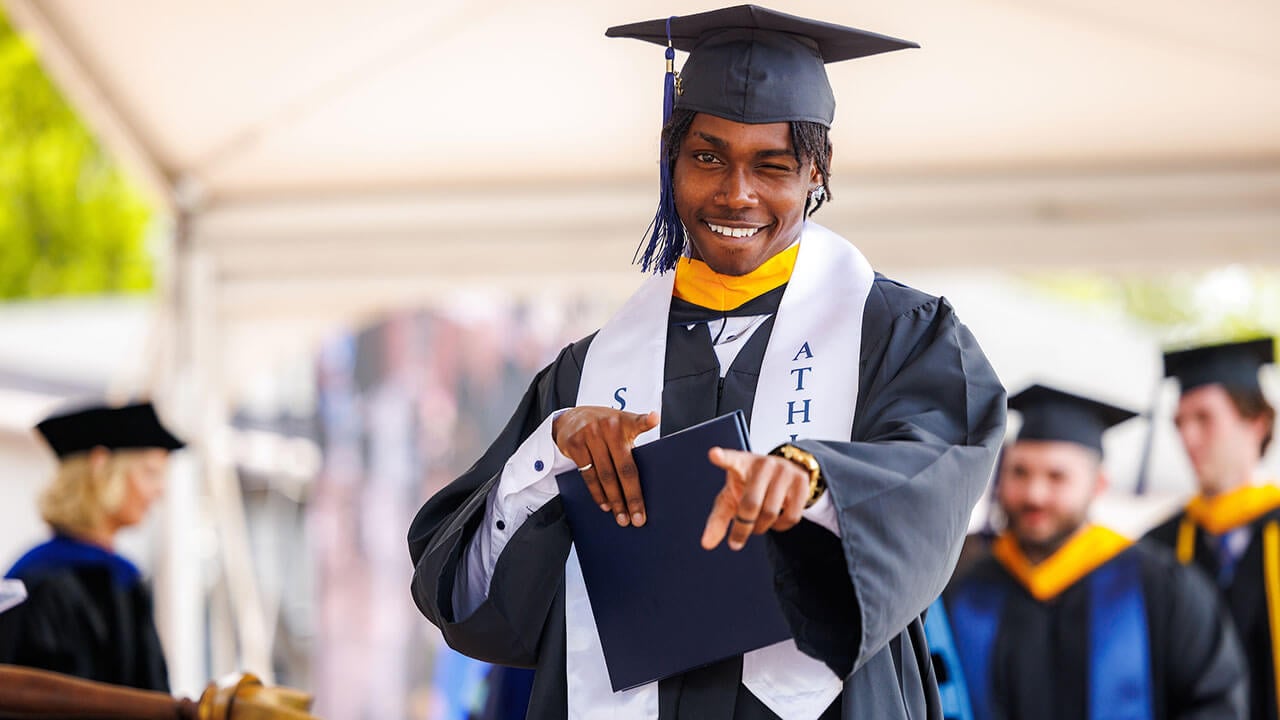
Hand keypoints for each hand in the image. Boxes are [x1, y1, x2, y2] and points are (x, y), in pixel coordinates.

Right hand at [553, 407, 659, 526]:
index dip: (647, 421)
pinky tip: (605, 504)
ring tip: (622, 517)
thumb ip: (633, 442)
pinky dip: (598, 493)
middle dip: (632, 496)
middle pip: (623, 467)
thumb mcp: (620, 425)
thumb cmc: (603, 427)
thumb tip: (649, 473)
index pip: (637, 422)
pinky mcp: (575, 445)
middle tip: (638, 517)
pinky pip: (589, 476)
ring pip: (605, 475)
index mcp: (624, 421)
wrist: (570, 419)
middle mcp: (608, 427)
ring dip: (615, 500)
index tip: (654, 419)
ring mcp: (590, 435)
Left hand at [701, 447, 809, 550]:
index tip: (713, 454)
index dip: (722, 457)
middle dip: (742, 528)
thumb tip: (707, 545)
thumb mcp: (731, 498)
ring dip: (761, 528)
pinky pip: (791, 516)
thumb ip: (718, 520)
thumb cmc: (749, 487)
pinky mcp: (801, 481)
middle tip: (737, 541)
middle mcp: (763, 464)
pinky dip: (780, 527)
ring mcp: (784, 470)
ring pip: (771, 513)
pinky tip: (775, 520)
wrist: (784, 471)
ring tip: (757, 524)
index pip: (730, 459)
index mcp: (740, 464)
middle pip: (751, 504)